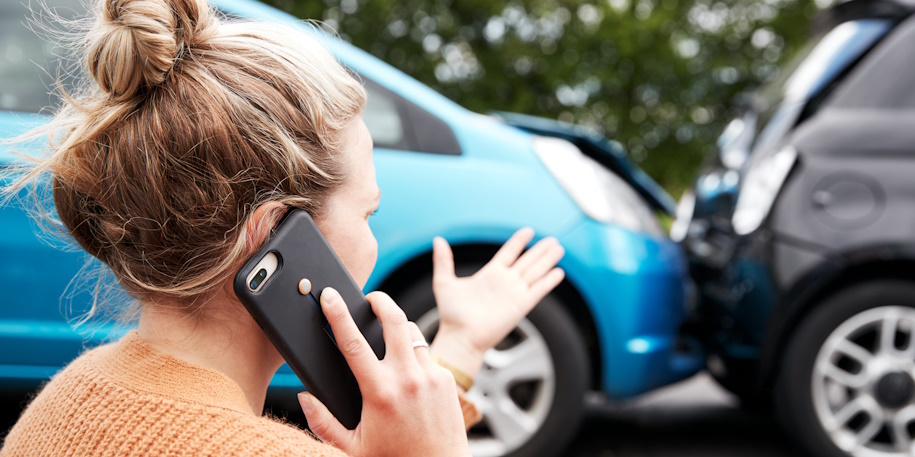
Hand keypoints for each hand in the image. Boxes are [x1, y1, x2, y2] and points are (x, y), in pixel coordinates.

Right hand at [299, 287, 469, 456]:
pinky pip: (427, 354)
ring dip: (398, 328)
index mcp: (379, 393)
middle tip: (369, 298)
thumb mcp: (352, 447)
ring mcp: (431, 376)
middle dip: (379, 300)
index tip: (330, 296)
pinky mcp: (446, 379)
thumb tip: (304, 398)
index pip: (353, 342)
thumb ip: (323, 422)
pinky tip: (407, 372)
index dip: (338, 314)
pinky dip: (414, 356)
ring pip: (412, 332)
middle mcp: (408, 379)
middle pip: (393, 319)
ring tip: (387, 336)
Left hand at [430, 228, 564, 380]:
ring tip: (559, 248)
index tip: (528, 231)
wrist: (460, 337)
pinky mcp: (521, 305)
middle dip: (540, 250)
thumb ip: (443, 260)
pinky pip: (539, 290)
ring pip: (536, 271)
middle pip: (527, 261)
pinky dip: (549, 281)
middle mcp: (505, 282)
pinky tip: (559, 272)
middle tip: (553, 240)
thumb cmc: (451, 315)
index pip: (508, 253)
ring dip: (548, 260)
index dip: (519, 242)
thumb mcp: (444, 282)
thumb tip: (438, 239)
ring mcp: (514, 293)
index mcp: (489, 275)